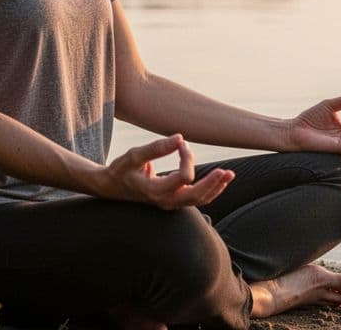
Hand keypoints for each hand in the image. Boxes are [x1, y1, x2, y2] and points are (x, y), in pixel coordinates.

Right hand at [101, 133, 233, 209]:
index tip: (181, 143)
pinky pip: (196, 199)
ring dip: (215, 188)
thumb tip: (180, 137)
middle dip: (213, 183)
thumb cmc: (122, 169)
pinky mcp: (173, 201)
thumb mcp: (134, 155)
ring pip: (198, 200)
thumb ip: (157, 147)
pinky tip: (219, 179)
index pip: (183, 177)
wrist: (111, 187)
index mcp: (155, 191)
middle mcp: (165, 201)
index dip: (187, 158)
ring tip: (229, 175)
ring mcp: (170, 203)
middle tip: (227, 171)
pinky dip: (209, 190)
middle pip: (196, 196)